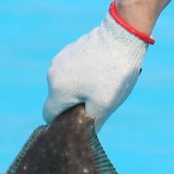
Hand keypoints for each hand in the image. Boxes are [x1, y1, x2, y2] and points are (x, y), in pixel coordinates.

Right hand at [43, 6, 151, 131]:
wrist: (124, 36)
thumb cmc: (115, 73)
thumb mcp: (105, 106)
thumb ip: (90, 125)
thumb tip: (83, 137)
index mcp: (57, 89)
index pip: (50, 116)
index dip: (64, 122)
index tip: (84, 119)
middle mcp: (53, 73)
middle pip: (59, 99)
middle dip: (77, 104)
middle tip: (101, 99)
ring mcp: (60, 59)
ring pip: (67, 84)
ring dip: (82, 89)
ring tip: (105, 82)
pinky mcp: (71, 49)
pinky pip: (73, 70)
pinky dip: (85, 75)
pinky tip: (104, 69)